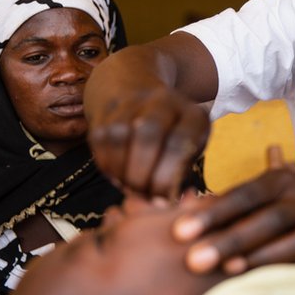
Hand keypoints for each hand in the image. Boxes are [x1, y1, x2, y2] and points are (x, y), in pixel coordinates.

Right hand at [87, 84, 209, 198]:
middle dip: (143, 175)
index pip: (179, 143)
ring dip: (123, 171)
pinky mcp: (107, 112)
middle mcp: (163, 102)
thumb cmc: (173, 135)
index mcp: (192, 114)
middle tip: (144, 195)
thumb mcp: (189, 148)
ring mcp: (132, 103)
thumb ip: (180, 173)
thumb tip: (164, 204)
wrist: (137, 91)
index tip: (163, 200)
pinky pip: (102, 142)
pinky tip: (118, 175)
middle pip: (148, 136)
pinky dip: (108, 165)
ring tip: (131, 187)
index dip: (167, 177)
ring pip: (120, 138)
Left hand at [172, 168, 294, 273]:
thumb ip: (223, 203)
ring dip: (258, 260)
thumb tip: (176, 212)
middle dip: (231, 240)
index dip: (214, 213)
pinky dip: (279, 278)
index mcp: (281, 181)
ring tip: (225, 272)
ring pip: (293, 245)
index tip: (179, 231)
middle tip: (194, 260)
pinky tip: (253, 288)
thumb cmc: (279, 204)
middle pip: (269, 220)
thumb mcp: (259, 193)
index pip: (245, 195)